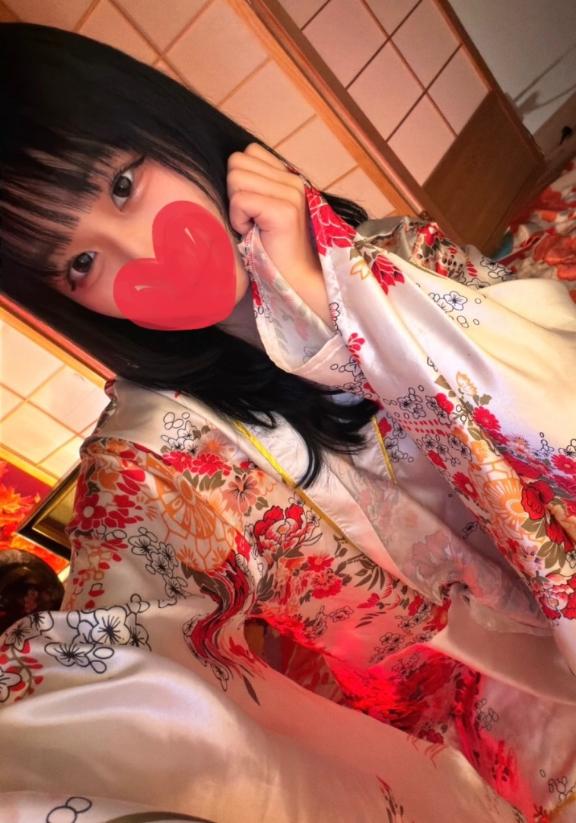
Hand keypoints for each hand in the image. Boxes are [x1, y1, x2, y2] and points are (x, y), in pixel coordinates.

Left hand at [226, 143, 330, 324]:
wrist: (294, 280)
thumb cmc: (271, 250)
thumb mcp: (261, 210)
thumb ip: (253, 185)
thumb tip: (228, 171)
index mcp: (288, 177)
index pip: (247, 153)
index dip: (240, 182)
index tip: (253, 210)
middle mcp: (293, 180)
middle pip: (236, 162)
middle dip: (235, 193)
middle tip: (252, 220)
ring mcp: (291, 193)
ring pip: (235, 177)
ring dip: (236, 207)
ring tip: (254, 227)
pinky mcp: (284, 210)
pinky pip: (240, 200)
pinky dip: (239, 220)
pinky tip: (254, 234)